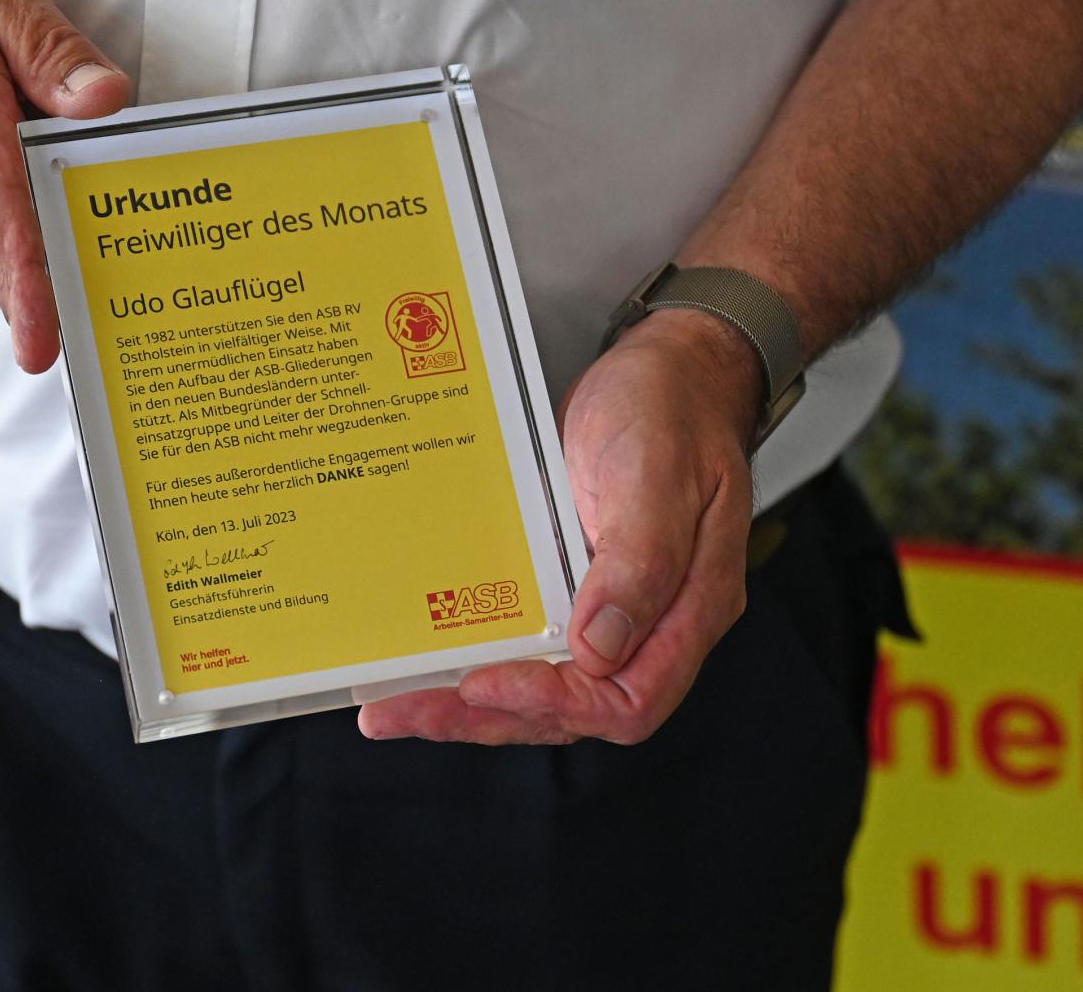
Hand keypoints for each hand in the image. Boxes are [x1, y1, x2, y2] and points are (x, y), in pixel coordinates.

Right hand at [0, 0, 130, 371]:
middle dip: (64, 299)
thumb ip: (53, 48)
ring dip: (59, 283)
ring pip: (9, 255)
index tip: (41, 343)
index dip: (22, 282)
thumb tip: (105, 99)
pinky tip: (93, 259)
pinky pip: (4, 242)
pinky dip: (44, 259)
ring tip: (123, 310)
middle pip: (10, 255)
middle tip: (125, 334)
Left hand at [358, 310, 762, 743]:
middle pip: (571, 708)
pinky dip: (478, 655)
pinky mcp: (572, 584)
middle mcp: (650, 622)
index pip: (628, 700)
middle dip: (485, 715)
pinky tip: (428, 656)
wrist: (668, 367)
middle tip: (403, 713)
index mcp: (689, 606)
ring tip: (394, 706)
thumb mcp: (658, 469)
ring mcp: (607, 606)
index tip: (486, 684)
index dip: (555, 705)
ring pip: (540, 684)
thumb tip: (600, 647)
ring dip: (469, 701)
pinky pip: (528, 640)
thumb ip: (640, 559)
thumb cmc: (672, 408)